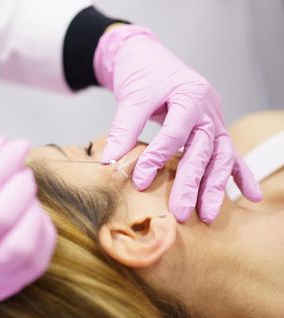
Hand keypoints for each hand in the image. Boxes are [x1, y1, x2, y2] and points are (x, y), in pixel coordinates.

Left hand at [94, 25, 261, 222]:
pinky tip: (251, 196)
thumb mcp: (132, 96)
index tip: (140, 181)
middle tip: (181, 212)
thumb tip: (110, 162)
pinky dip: (240, 175)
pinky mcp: (213, 129)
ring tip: (210, 215)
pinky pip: (230, 154)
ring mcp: (214, 120)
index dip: (158, 158)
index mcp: (191, 95)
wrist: (148, 58)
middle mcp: (209, 109)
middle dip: (193, 184)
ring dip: (216, 187)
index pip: (176, 134)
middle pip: (204, 151)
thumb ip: (124, 129)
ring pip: (220, 157)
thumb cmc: (143, 73)